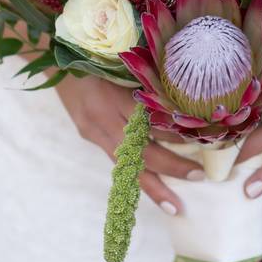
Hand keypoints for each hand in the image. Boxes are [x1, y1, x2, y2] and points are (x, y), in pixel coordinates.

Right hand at [54, 74, 202, 214]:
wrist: (58, 61)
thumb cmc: (97, 55)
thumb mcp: (124, 64)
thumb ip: (148, 84)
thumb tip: (184, 102)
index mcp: (114, 96)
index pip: (151, 123)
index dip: (176, 134)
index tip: (203, 140)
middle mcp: (103, 119)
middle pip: (140, 151)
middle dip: (170, 167)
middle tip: (198, 175)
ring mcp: (94, 131)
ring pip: (126, 167)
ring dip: (151, 188)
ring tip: (173, 206)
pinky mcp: (89, 136)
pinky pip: (116, 162)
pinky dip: (135, 177)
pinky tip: (152, 191)